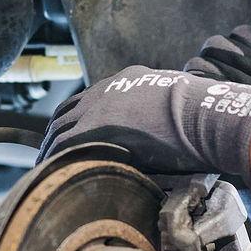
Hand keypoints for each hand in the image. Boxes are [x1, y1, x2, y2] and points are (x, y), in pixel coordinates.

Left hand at [40, 66, 250, 181]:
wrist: (203, 116)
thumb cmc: (202, 116)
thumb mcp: (178, 104)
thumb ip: (165, 114)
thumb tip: (173, 132)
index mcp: (128, 80)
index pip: (94, 98)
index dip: (82, 116)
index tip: (78, 133)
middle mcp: (108, 89)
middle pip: (70, 109)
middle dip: (60, 130)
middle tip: (54, 151)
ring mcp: (98, 105)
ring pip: (60, 126)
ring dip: (53, 145)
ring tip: (48, 165)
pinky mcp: (94, 126)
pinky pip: (64, 142)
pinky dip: (55, 155)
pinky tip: (52, 169)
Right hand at [185, 2, 250, 114]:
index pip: (242, 34)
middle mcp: (227, 65)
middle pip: (219, 42)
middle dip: (245, 63)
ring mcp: (211, 81)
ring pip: (206, 57)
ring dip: (232, 73)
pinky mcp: (200, 98)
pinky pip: (196, 74)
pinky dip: (211, 81)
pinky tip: (230, 97)